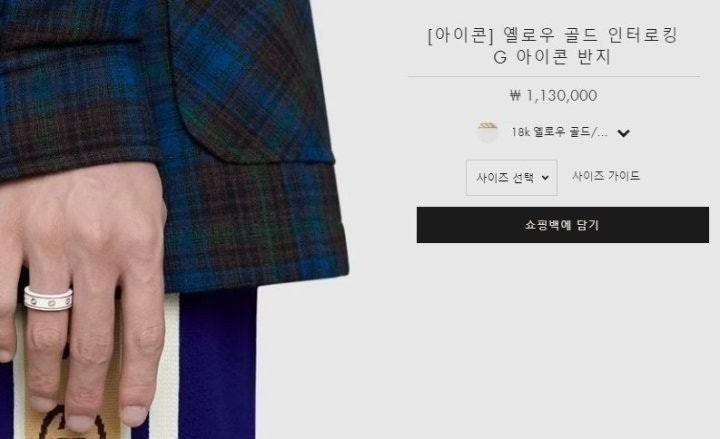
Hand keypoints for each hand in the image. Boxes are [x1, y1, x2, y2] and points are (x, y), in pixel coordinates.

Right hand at [0, 161, 166, 432]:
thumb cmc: (120, 164)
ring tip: (46, 398)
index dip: (141, 380)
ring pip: (42, 330)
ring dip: (44, 374)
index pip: (144, 332)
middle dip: (87, 391)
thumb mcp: (152, 211)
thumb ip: (142, 264)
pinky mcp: (3, 227)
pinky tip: (2, 352)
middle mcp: (95, 250)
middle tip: (82, 420)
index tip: (136, 411)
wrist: (76, 110)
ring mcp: (45, 240)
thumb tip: (128, 322)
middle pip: (91, 343)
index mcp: (141, 246)